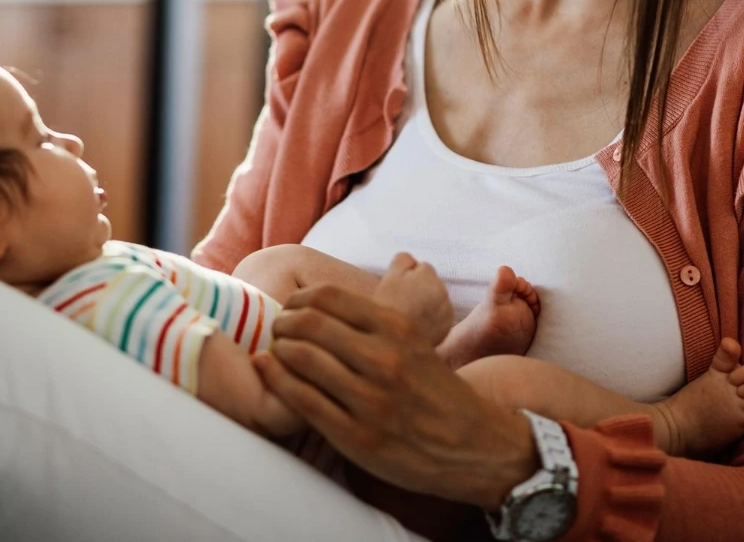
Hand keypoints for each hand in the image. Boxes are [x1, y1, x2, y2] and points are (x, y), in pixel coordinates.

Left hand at [254, 283, 537, 509]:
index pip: (328, 297)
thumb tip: (322, 300)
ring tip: (274, 351)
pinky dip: (277, 380)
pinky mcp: (357, 436)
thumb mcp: (416, 342)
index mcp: (397, 328)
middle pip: (309, 323)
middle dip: (283, 322)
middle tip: (277, 329)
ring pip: (302, 358)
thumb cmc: (436, 390)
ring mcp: (370, 399)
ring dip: (278, 349)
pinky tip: (268, 371)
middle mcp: (384, 359)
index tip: (291, 307)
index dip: (298, 299)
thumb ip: (375, 322)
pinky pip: (303, 400)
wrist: (475, 445)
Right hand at [372, 252, 454, 346]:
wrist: (394, 341)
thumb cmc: (388, 306)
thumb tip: (413, 260)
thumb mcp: (390, 276)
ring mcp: (446, 309)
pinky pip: (440, 316)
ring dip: (427, 303)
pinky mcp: (447, 326)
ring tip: (409, 315)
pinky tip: (417, 325)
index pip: (422, 267)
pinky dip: (432, 318)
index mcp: (428, 275)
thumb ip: (403, 260)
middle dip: (421, 288)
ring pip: (437, 299)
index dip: (409, 276)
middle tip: (402, 302)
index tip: (399, 287)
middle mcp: (442, 290)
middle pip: (432, 283)